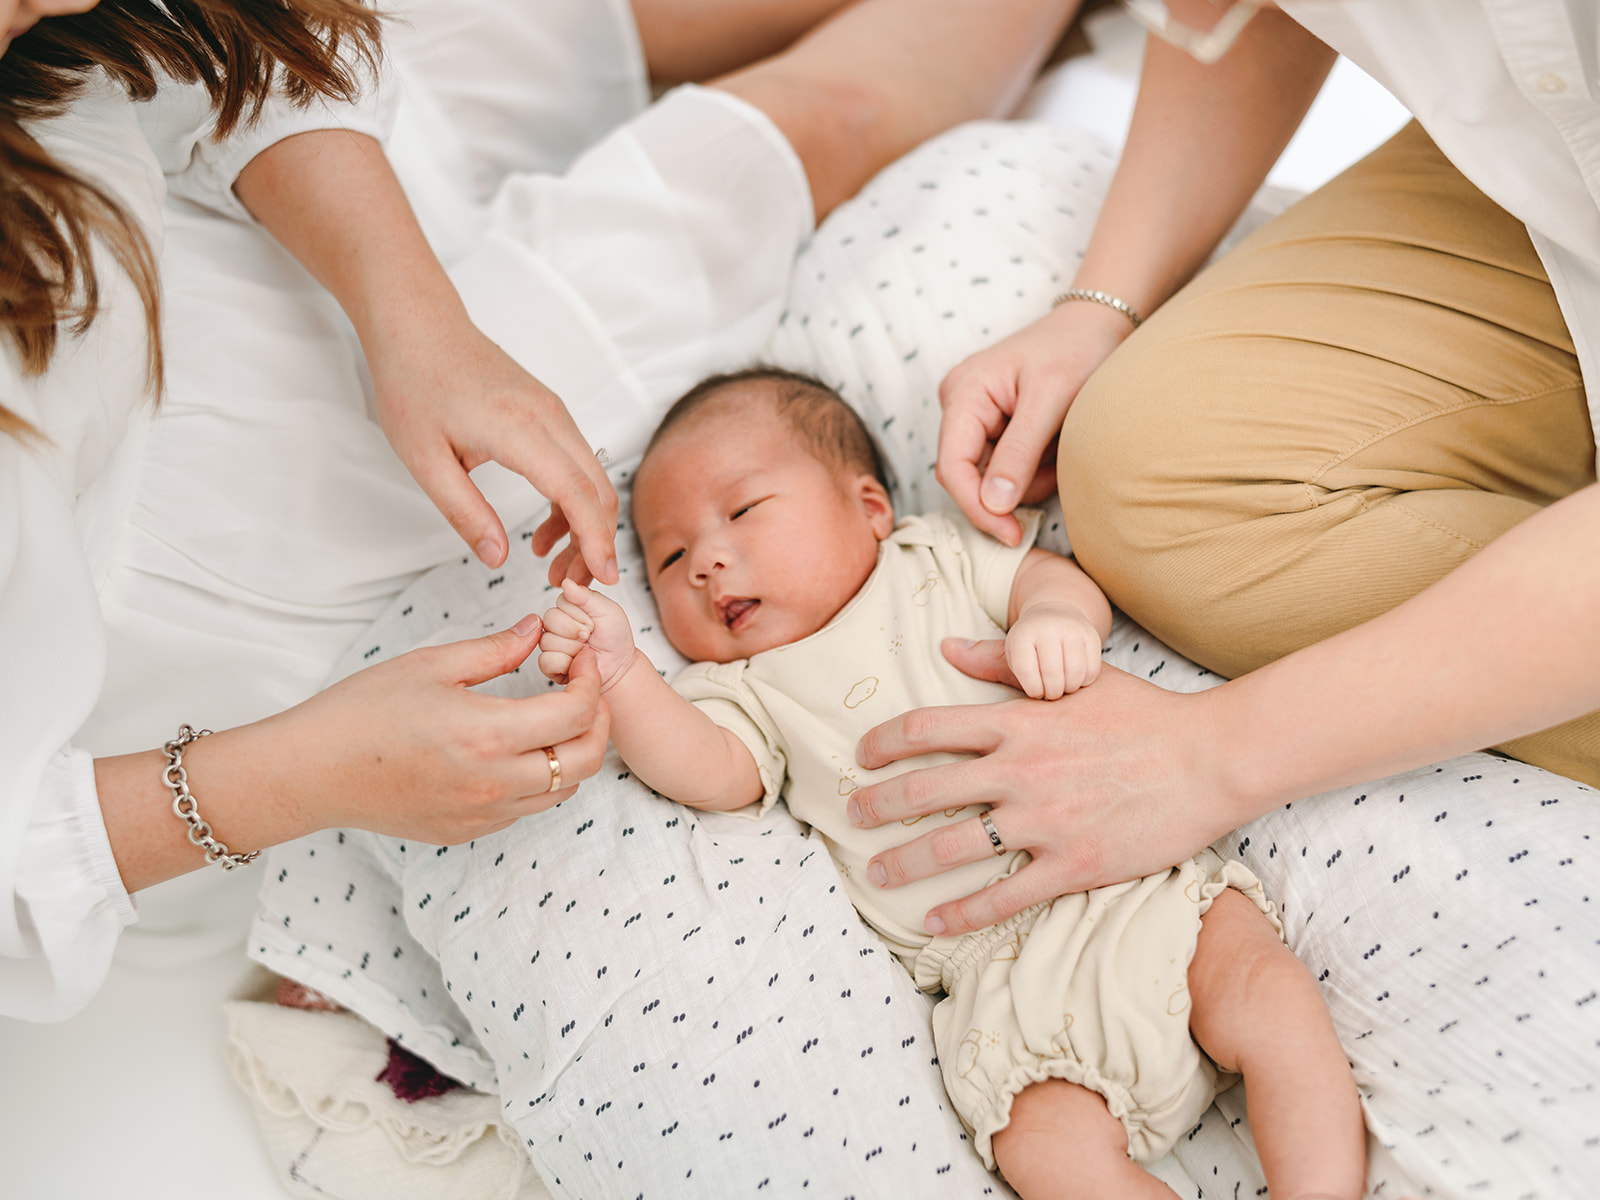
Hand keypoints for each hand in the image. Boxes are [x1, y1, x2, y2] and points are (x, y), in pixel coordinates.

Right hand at [255, 616, 610, 845]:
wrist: (312, 772)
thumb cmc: (363, 710)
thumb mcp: (432, 665)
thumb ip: (495, 649)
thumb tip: (537, 628)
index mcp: (488, 735)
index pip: (577, 714)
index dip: (592, 681)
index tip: (582, 660)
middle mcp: (494, 783)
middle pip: (585, 761)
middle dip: (598, 721)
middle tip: (584, 690)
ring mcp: (483, 814)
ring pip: (562, 791)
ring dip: (572, 753)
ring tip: (554, 718)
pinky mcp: (469, 831)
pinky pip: (527, 808)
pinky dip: (540, 779)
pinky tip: (518, 748)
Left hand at [368, 314, 619, 585]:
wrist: (418, 323)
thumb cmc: (414, 383)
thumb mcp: (424, 461)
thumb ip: (464, 512)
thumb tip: (498, 558)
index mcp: (519, 429)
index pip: (577, 493)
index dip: (594, 540)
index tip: (600, 578)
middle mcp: (549, 417)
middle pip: (598, 490)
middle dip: (596, 543)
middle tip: (573, 586)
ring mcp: (554, 411)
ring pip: (593, 478)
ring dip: (586, 525)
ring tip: (554, 565)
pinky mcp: (550, 412)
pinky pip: (578, 463)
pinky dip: (573, 502)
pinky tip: (544, 532)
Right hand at [538, 580, 637, 688]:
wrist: (620, 665)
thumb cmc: (615, 637)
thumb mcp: (607, 610)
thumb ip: (586, 596)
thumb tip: (567, 582)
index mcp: (570, 608)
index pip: (560, 602)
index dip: (579, 614)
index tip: (594, 622)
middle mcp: (558, 624)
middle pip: (550, 620)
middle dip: (575, 630)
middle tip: (589, 636)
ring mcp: (552, 643)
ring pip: (547, 641)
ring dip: (573, 648)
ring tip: (585, 649)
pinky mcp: (549, 664)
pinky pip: (546, 660)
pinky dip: (566, 663)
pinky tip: (576, 661)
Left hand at [849, 638, 1245, 936]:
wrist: (1210, 758)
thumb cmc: (1144, 714)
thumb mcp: (1073, 678)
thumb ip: (1002, 662)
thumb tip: (945, 646)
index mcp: (1016, 722)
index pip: (926, 729)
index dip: (883, 743)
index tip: (860, 757)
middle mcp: (1018, 770)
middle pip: (922, 790)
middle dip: (877, 806)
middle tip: (852, 818)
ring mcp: (1043, 821)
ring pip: (951, 846)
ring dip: (905, 863)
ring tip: (876, 874)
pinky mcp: (1072, 864)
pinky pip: (1003, 895)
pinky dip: (961, 912)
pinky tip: (933, 922)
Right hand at [936, 301, 1131, 544]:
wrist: (1098, 323)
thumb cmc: (1078, 348)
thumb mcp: (1051, 399)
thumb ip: (1020, 452)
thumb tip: (993, 504)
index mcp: (964, 393)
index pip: (952, 467)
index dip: (977, 507)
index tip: (1011, 534)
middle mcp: (959, 404)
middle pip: (968, 476)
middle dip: (1011, 488)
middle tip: (1056, 472)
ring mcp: (974, 415)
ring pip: (991, 476)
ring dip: (1029, 476)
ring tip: (1061, 445)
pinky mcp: (993, 424)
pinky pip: (1006, 465)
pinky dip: (1033, 466)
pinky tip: (1055, 443)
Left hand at [1005, 605, 1102, 698]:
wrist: (1053, 613)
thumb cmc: (1031, 642)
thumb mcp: (1015, 653)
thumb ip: (1020, 673)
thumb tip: (1034, 698)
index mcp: (1023, 634)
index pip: (1026, 670)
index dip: (1033, 689)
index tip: (1036, 693)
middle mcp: (1048, 628)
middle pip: (1052, 672)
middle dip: (1053, 692)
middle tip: (1052, 694)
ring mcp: (1072, 629)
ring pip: (1075, 671)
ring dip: (1070, 688)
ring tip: (1064, 688)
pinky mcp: (1092, 635)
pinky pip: (1093, 668)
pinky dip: (1085, 681)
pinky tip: (1077, 679)